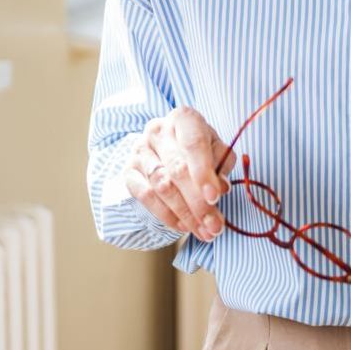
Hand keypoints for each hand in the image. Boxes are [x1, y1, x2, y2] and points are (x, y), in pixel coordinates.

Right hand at [123, 107, 231, 242]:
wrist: (166, 146)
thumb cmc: (197, 148)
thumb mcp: (216, 148)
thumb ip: (222, 164)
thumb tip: (220, 188)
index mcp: (183, 118)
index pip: (193, 144)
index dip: (204, 173)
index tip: (215, 198)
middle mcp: (157, 130)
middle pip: (177, 169)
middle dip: (198, 203)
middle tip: (214, 226)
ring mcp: (139, 150)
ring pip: (161, 187)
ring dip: (184, 214)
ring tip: (204, 231)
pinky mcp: (128, 170)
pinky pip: (146, 197)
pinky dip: (166, 215)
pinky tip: (183, 226)